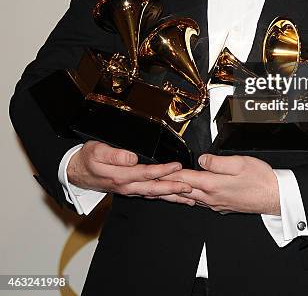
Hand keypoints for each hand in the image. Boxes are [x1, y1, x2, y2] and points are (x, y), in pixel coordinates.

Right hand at [66, 141, 193, 203]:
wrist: (76, 171)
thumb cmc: (87, 159)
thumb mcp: (97, 151)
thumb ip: (115, 155)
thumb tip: (132, 158)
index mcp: (120, 176)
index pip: (146, 174)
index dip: (162, 171)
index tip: (176, 167)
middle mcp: (126, 186)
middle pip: (154, 189)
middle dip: (174, 189)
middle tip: (190, 188)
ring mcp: (129, 190)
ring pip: (154, 194)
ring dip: (172, 196)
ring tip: (189, 197)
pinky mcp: (130, 189)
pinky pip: (150, 194)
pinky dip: (164, 196)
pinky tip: (174, 196)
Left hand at [161, 154, 280, 214]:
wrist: (275, 196)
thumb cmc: (261, 179)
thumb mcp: (239, 163)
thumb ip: (217, 161)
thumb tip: (202, 160)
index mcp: (213, 184)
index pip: (184, 178)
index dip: (168, 174)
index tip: (155, 172)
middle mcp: (211, 197)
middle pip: (182, 191)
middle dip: (164, 188)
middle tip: (147, 187)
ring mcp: (216, 204)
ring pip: (189, 199)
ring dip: (173, 194)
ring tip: (159, 193)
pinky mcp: (222, 206)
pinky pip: (200, 202)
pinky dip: (188, 198)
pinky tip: (185, 197)